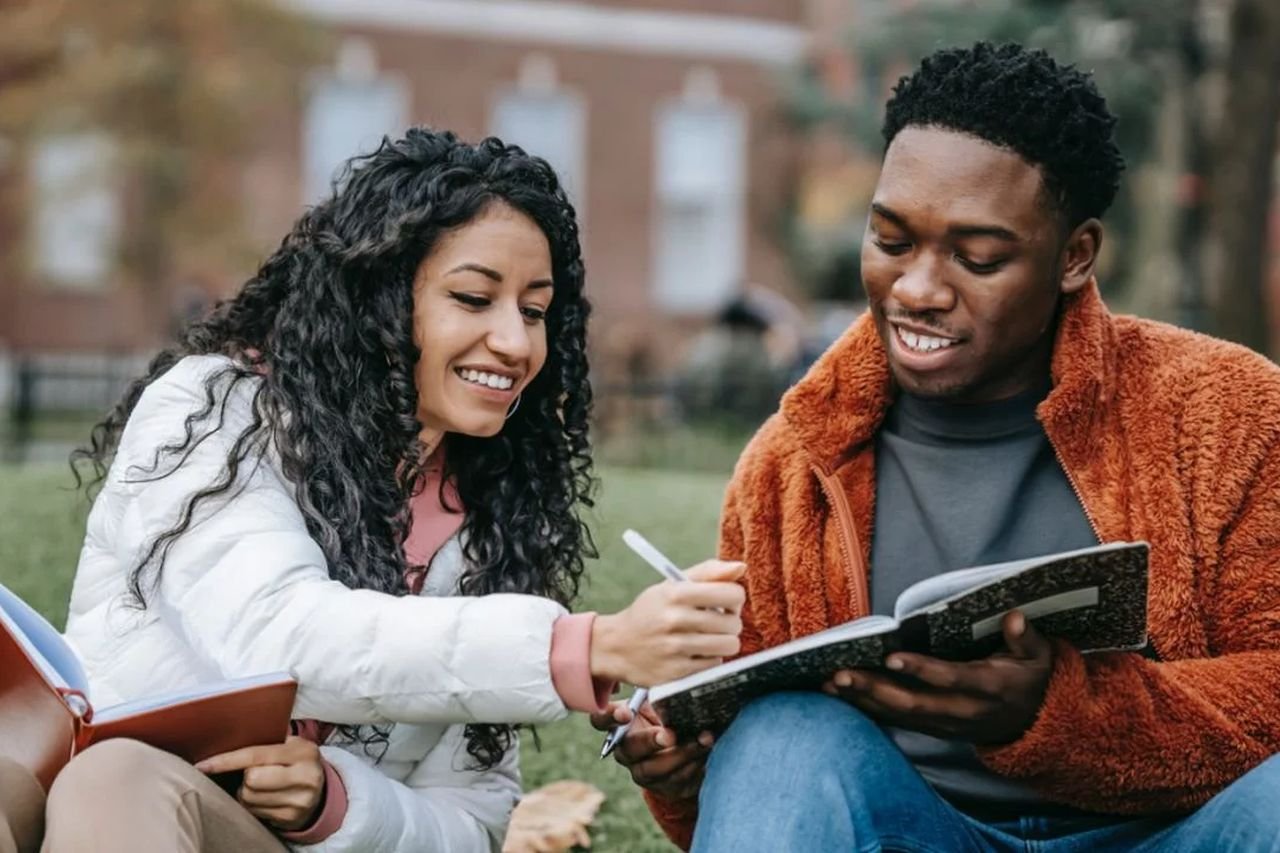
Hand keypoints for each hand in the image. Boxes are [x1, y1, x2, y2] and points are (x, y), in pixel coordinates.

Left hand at [196, 736, 326, 830]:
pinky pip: (254, 812)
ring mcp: (299, 801)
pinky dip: (252, 805)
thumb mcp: (292, 745)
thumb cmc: (296, 761)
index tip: (203, 765)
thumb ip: (269, 741)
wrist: (320, 790)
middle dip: (245, 777)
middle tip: (252, 772)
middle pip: (251, 780)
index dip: (227, 760)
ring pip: (249, 798)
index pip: (257, 755)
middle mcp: (305, 777)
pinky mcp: (290, 818)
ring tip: (259, 785)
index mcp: (304, 752)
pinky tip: (264, 798)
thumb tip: (227, 739)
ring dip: (246, 792)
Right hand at [589, 700, 712, 799]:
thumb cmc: (670, 716)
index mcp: (619, 724)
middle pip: (629, 749)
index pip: (601, 720)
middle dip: (649, 741)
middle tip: (669, 734)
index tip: (626, 713)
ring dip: (681, 754)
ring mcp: (641, 772)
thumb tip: (676, 685)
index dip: (609, 717)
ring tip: (703, 739)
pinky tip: (706, 751)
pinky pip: (675, 780)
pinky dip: (694, 764)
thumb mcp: (663, 703)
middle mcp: (625, 750)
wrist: (687, 749)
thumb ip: (661, 696)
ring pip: (654, 768)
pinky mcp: (662, 787)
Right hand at [591, 559, 745, 686]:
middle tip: (716, 621)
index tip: (725, 602)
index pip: (731, 594)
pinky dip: (710, 659)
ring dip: (724, 642)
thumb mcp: (672, 585)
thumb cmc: (651, 612)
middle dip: (730, 622)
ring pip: (729, 646)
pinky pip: (714, 665)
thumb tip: (741, 567)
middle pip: (734, 623)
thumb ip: (708, 573)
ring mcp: (675, 648)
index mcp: (676, 593)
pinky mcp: (677, 672)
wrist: (616, 646)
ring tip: (708, 637)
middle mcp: (675, 620)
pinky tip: (695, 652)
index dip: (734, 598)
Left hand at [823, 610, 1053, 743]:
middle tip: (840, 673)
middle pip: (913, 704)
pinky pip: (897, 721)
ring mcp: (946, 724)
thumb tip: (1013, 616)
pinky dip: (867, 709)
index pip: (951, 679)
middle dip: (874, 689)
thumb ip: (1026, 638)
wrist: (1035, 724)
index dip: (921, 670)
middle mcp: (963, 711)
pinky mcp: (934, 729)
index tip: (892, 655)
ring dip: (863, 700)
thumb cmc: (1031, 679)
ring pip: (899, 716)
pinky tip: (840, 696)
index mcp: (988, 688)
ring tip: (829, 683)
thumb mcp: (1040, 657)